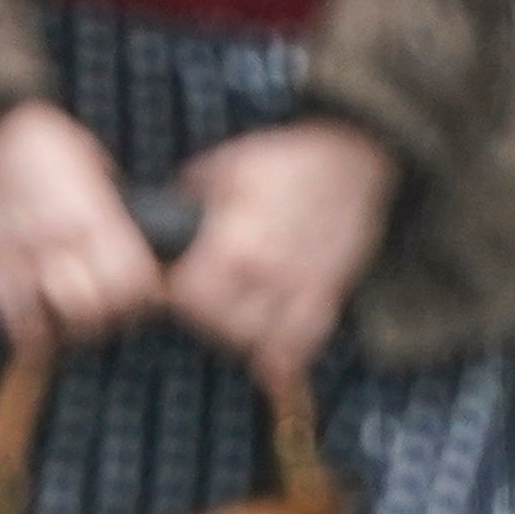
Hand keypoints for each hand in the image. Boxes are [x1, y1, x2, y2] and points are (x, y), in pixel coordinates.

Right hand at [0, 97, 180, 353]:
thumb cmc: (40, 136)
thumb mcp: (91, 164)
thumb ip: (106, 202)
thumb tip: (121, 226)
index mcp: (97, 214)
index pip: (133, 280)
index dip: (139, 298)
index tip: (135, 298)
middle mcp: (66, 238)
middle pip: (96, 309)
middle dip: (102, 321)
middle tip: (99, 316)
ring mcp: (27, 250)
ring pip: (55, 318)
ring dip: (64, 330)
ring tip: (65, 325)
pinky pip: (11, 312)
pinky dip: (25, 332)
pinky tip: (32, 333)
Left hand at [154, 118, 397, 391]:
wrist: (352, 160)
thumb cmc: (285, 161)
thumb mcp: (224, 167)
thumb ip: (188, 197)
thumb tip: (162, 213)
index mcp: (237, 243)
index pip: (189, 297)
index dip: (175, 291)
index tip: (175, 281)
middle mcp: (269, 274)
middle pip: (223, 327)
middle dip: (206, 317)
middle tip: (203, 300)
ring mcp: (302, 288)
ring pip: (264, 344)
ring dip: (244, 336)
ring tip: (235, 316)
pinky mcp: (329, 294)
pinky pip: (307, 342)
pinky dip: (288, 353)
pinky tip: (274, 352)